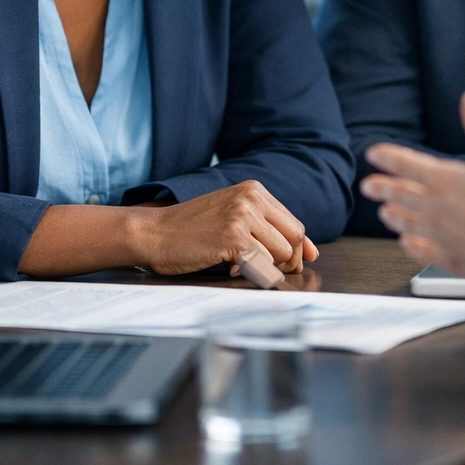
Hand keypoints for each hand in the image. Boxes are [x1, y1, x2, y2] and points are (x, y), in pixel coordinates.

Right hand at [134, 180, 316, 276]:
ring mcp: (243, 217)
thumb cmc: (190, 229)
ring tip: (243, 266)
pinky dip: (254, 274)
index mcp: (254, 190)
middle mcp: (251, 198)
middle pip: (295, 238)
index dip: (300, 248)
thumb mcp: (231, 216)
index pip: (293, 223)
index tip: (300, 262)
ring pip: (283, 254)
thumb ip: (267, 227)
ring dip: (268, 268)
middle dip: (289, 261)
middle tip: (270, 271)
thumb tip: (310, 251)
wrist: (154, 233)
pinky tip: (233, 268)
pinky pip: (264, 265)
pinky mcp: (233, 238)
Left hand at [360, 90, 464, 302]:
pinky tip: (407, 245)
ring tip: (384, 213)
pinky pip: (424, 251)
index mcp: (446, 181)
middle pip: (402, 195)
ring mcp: (441, 236)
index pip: (408, 164)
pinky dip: (412, 247)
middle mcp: (437, 208)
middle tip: (367, 186)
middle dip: (384, 188)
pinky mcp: (451, 259)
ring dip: (395, 216)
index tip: (373, 154)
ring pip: (409, 223)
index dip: (389, 157)